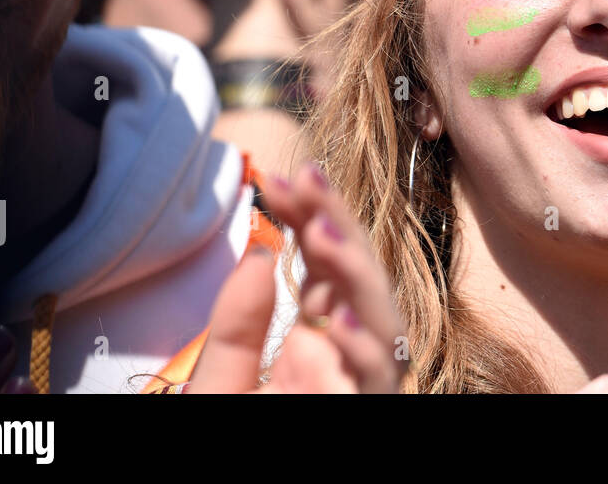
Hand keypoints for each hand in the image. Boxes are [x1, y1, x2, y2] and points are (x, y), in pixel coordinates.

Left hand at [188, 166, 407, 393]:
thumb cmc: (237, 428)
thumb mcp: (222, 379)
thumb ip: (236, 328)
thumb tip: (259, 252)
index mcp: (319, 342)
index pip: (328, 264)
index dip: (311, 216)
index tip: (276, 179)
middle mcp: (350, 358)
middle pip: (361, 281)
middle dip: (339, 226)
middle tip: (307, 179)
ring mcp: (362, 385)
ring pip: (385, 323)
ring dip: (356, 274)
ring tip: (320, 232)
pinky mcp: (366, 405)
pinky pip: (380, 379)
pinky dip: (365, 350)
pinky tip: (337, 320)